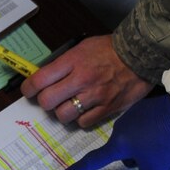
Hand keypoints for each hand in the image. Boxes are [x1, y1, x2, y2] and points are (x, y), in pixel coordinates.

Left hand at [20, 35, 153, 126]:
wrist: (140, 54)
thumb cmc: (111, 48)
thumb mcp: (84, 46)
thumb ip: (65, 62)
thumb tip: (45, 76)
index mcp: (73, 61)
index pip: (40, 80)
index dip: (28, 88)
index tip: (29, 91)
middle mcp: (81, 80)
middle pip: (47, 101)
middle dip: (45, 101)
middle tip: (51, 98)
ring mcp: (94, 96)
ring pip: (63, 115)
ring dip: (62, 111)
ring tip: (69, 105)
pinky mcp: (107, 109)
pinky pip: (83, 123)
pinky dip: (81, 118)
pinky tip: (86, 109)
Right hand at [59, 95, 169, 169]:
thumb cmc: (167, 141)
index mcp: (118, 143)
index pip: (93, 160)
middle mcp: (119, 128)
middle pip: (117, 152)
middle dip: (130, 159)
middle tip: (150, 159)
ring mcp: (130, 115)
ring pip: (128, 140)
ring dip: (137, 147)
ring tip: (158, 146)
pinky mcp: (141, 108)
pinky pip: (137, 127)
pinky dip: (144, 134)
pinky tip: (159, 133)